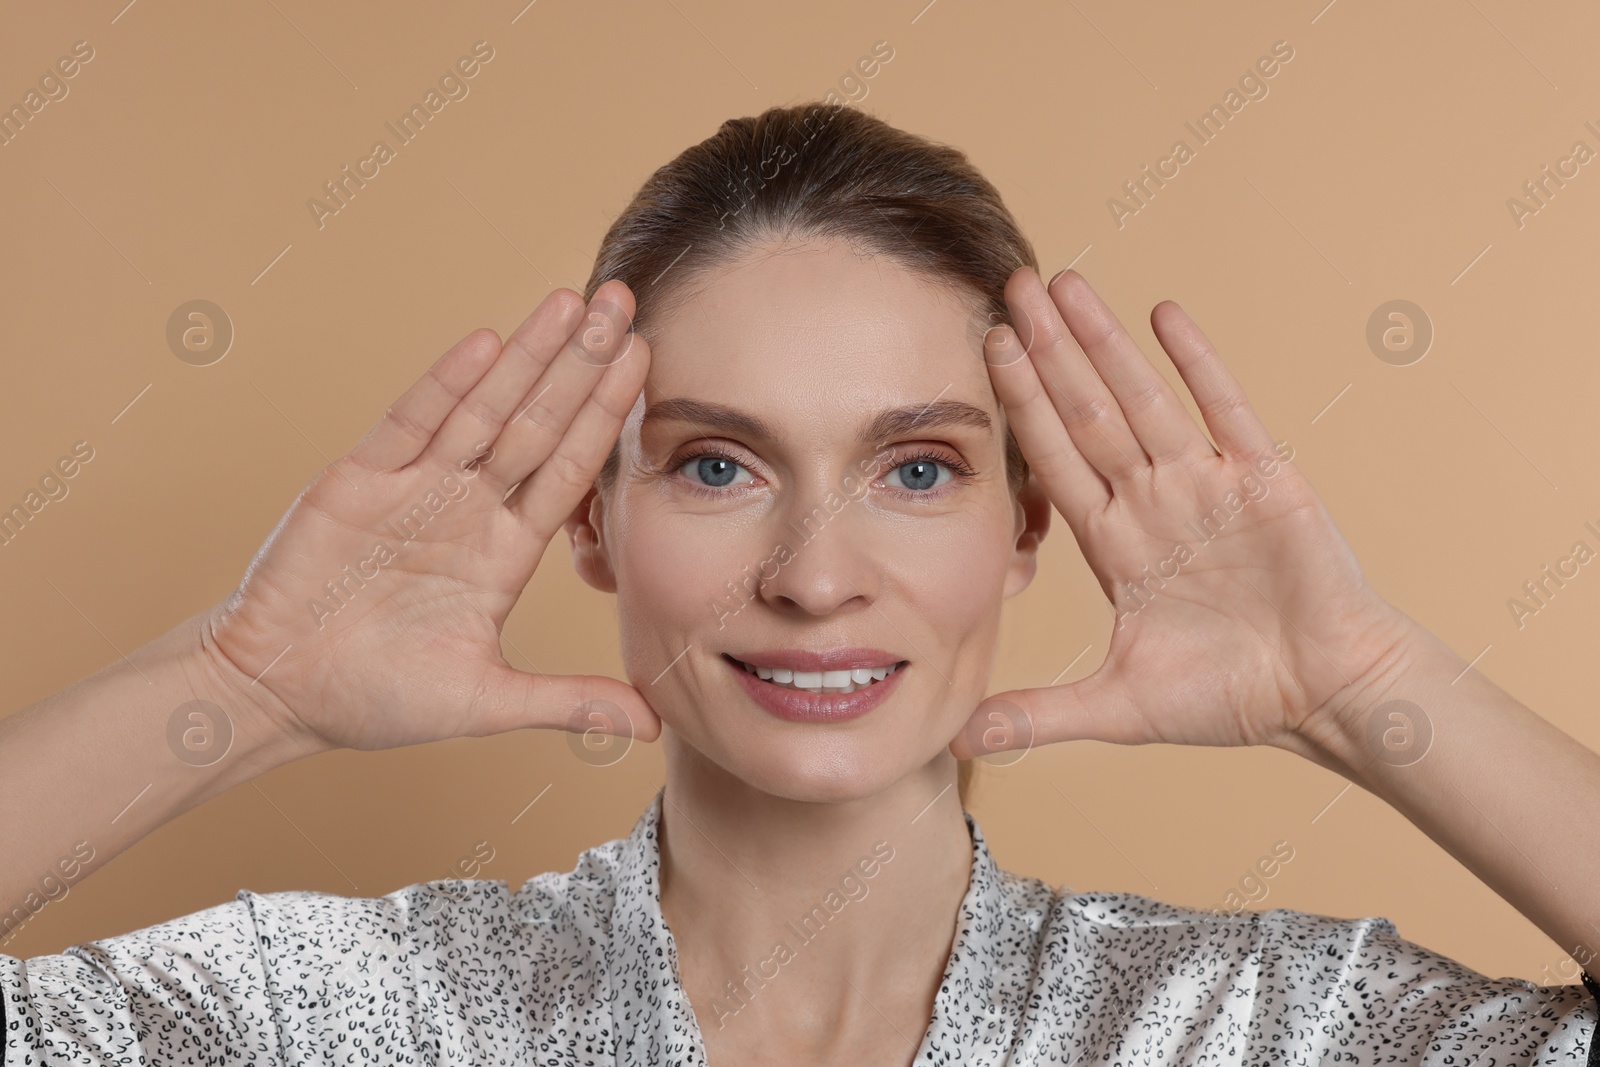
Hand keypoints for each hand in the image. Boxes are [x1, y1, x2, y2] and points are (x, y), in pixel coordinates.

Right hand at [203, 281, 659, 754]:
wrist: (276, 693)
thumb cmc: (375, 697)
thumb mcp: (487, 702)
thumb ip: (569, 704)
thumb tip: (653, 728)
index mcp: (503, 551)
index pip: (569, 470)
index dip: (607, 417)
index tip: (648, 365)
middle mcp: (467, 507)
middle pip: (538, 422)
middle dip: (582, 364)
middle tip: (625, 300)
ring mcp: (414, 489)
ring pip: (483, 409)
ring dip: (527, 356)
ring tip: (572, 303)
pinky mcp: (358, 482)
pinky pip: (409, 424)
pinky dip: (446, 385)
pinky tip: (486, 343)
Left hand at [952, 268, 1411, 757]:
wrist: (1325, 698)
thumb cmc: (1232, 698)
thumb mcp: (1118, 708)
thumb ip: (1037, 716)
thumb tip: (954, 744)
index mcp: (1118, 544)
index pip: (1055, 460)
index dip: (1020, 406)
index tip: (983, 352)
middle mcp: (1154, 501)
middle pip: (1088, 413)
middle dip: (1048, 351)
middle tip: (1010, 285)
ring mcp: (1207, 486)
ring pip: (1143, 400)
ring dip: (1103, 343)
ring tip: (1065, 284)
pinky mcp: (1264, 482)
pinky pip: (1226, 411)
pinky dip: (1197, 364)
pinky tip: (1163, 315)